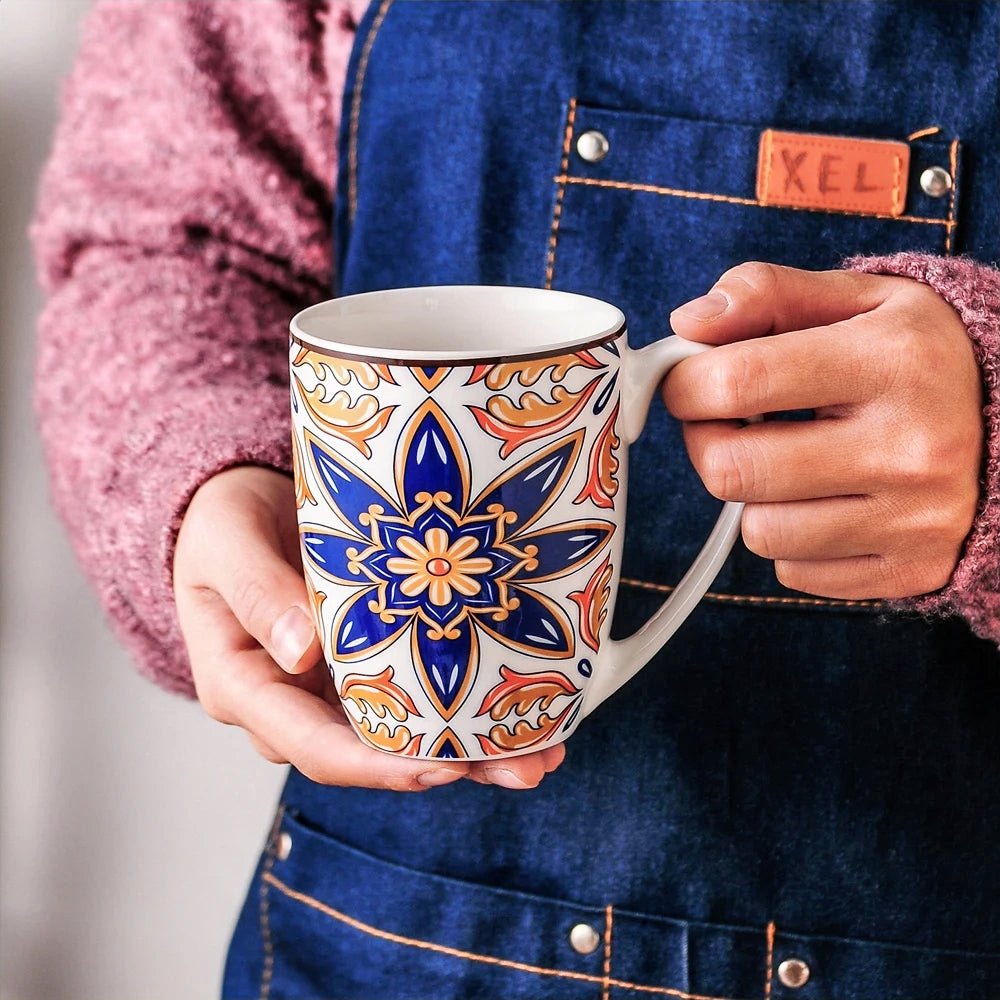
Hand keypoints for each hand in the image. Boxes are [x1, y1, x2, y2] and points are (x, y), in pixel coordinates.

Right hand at [173, 466, 563, 789]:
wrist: (235, 507)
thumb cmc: (221, 521)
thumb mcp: (227, 541)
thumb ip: (259, 592)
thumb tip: (304, 651)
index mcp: (243, 686)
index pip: (313, 746)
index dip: (378, 766)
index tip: (441, 767)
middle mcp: (291, 702)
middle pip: (370, 754)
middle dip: (447, 766)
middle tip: (522, 768)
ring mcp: (330, 687)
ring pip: (400, 733)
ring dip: (471, 749)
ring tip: (541, 752)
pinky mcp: (362, 664)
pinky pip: (411, 695)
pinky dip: (463, 706)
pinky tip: (519, 709)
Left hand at [663, 262, 983, 599]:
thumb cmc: (916, 358)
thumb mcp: (858, 299)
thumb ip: (768, 294)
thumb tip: (688, 323)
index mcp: (893, 361)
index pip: (737, 382)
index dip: (686, 383)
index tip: (689, 381)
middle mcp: (910, 447)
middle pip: (732, 469)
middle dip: (706, 442)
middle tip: (728, 423)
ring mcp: (914, 519)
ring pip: (758, 531)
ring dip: (752, 496)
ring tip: (788, 460)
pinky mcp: (911, 570)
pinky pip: (793, 572)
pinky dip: (791, 539)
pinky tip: (824, 500)